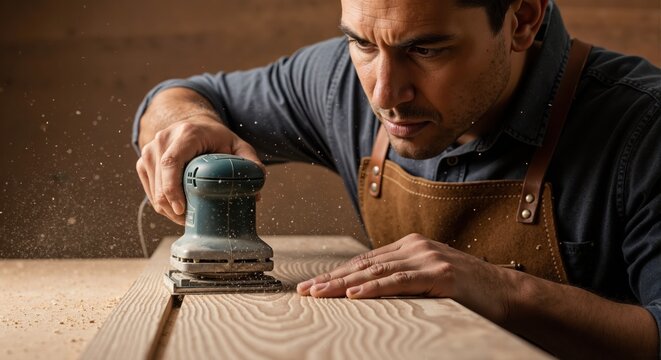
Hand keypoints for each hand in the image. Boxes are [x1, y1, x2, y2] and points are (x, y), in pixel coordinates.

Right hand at [136, 115, 261, 224]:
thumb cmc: (216, 138)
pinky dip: (162, 204)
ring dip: (167, 209)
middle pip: (160, 180)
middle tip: (191, 221)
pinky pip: (149, 190)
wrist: (194, 125)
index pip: (171, 162)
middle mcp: (163, 139)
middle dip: (173, 206)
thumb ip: (249, 160)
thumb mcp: (237, 145)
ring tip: (187, 218)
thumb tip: (259, 178)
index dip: (172, 188)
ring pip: (153, 189)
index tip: (181, 209)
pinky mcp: (144, 161)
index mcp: (186, 134)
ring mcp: (149, 150)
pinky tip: (177, 210)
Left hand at [296, 233, 516, 322]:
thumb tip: (369, 291)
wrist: (506, 292)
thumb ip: (402, 278)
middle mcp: (415, 247)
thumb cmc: (466, 290)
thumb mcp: (429, 279)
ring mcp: (427, 258)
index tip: (314, 285)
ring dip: (344, 284)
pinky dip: (375, 288)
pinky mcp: (439, 274)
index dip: (337, 274)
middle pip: (364, 265)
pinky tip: (355, 294)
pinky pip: (400, 282)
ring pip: (376, 272)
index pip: (365, 261)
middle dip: (332, 279)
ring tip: (319, 294)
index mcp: (410, 246)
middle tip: (305, 290)